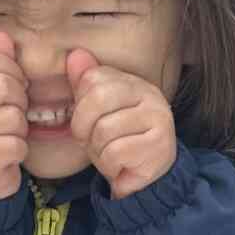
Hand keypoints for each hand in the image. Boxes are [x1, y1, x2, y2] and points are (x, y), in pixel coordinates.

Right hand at [0, 31, 28, 200]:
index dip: (12, 71)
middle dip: (19, 102)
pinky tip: (6, 155)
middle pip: (2, 86)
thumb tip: (1, 36)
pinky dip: (18, 151)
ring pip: (11, 117)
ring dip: (20, 130)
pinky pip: (13, 144)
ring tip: (7, 137)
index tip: (14, 88)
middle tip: (13, 116)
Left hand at [66, 49, 175, 198]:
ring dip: (98, 151)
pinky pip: (115, 153)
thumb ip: (84, 84)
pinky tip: (120, 167)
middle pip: (97, 99)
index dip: (80, 107)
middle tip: (91, 142)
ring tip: (110, 155)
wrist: (142, 179)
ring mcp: (158, 119)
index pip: (92, 79)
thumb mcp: (95, 113)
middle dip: (83, 128)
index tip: (87, 124)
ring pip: (104, 130)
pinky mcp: (159, 146)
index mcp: (132, 82)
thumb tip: (75, 55)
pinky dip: (109, 166)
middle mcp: (150, 94)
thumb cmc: (117, 143)